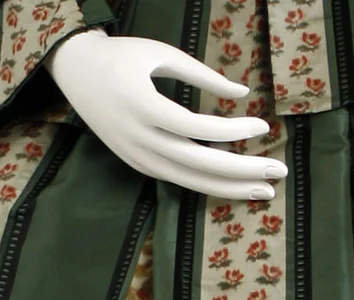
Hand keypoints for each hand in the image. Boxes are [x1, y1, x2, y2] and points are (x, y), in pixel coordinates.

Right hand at [46, 29, 286, 199]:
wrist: (74, 71)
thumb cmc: (121, 56)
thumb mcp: (160, 54)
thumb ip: (202, 74)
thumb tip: (242, 94)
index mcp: (143, 107)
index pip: (197, 129)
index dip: (233, 131)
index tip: (264, 126)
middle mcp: (138, 138)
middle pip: (198, 164)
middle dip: (242, 171)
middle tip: (278, 173)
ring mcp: (136, 156)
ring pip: (188, 180)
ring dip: (229, 188)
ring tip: (264, 190)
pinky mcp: (137, 164)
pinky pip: (177, 179)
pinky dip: (207, 184)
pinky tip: (233, 185)